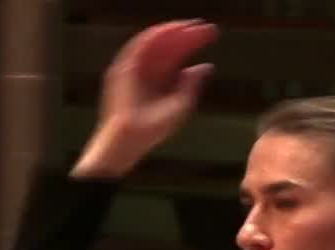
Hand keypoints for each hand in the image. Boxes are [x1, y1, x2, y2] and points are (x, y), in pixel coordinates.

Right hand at [73, 19, 217, 178]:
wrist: (132, 137)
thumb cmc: (154, 129)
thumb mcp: (181, 105)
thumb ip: (192, 84)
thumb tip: (206, 66)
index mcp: (162, 79)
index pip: (178, 54)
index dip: (193, 42)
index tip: (211, 34)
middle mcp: (150, 70)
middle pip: (170, 46)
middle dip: (187, 35)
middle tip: (206, 28)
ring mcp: (137, 68)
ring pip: (156, 43)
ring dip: (172, 31)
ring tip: (190, 26)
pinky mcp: (124, 67)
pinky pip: (139, 45)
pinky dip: (155, 36)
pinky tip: (171, 30)